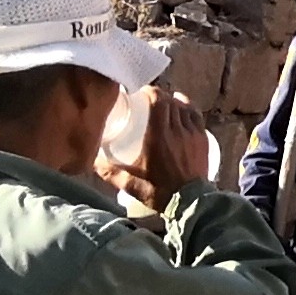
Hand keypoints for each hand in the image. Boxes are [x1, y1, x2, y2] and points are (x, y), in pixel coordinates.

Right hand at [107, 89, 208, 213]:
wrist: (191, 202)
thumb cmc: (160, 192)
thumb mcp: (130, 184)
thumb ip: (109, 172)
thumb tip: (92, 162)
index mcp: (159, 136)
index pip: (158, 101)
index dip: (150, 92)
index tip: (140, 93)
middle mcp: (177, 130)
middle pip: (169, 102)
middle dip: (159, 96)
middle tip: (148, 100)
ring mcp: (192, 133)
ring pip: (183, 107)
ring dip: (172, 101)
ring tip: (163, 103)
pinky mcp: (203, 139)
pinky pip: (196, 115)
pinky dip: (189, 107)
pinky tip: (183, 106)